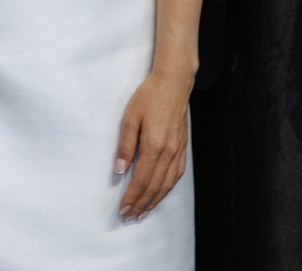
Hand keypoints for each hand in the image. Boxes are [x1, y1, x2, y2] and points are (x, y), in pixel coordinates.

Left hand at [115, 65, 191, 219]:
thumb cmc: (149, 97)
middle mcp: (169, 152)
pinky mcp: (183, 148)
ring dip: (155, 201)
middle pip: (155, 187)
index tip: (122, 209)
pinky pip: (176, 175)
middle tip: (129, 217)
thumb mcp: (130, 117)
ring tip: (143, 212)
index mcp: (154, 145)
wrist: (174, 84)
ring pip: (167, 184)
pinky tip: (160, 194)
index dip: (132, 197)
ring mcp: (178, 151)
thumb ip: (125, 145)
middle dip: (141, 204)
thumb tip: (118, 170)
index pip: (142, 179)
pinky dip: (167, 189)